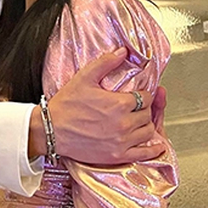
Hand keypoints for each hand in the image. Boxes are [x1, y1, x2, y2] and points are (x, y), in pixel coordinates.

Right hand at [28, 48, 165, 165]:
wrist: (51, 129)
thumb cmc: (65, 105)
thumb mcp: (84, 78)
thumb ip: (105, 63)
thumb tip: (122, 52)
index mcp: (118, 103)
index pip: (145, 97)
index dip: (143, 94)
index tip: (137, 95)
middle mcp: (123, 123)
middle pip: (147, 114)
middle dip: (144, 109)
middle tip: (137, 107)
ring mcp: (121, 141)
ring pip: (148, 132)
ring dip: (146, 125)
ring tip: (139, 122)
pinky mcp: (116, 156)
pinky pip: (143, 154)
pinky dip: (153, 150)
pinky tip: (156, 146)